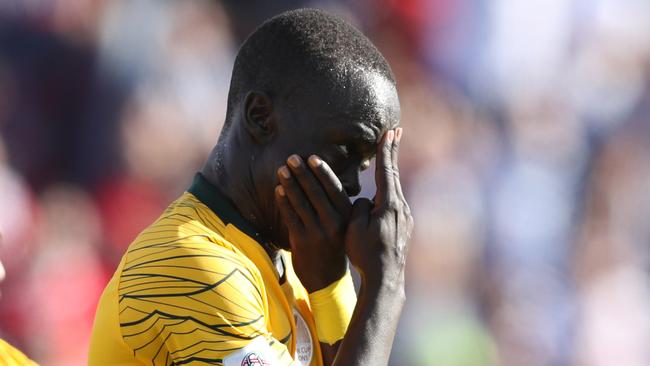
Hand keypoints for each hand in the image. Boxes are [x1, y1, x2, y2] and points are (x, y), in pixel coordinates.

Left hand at [275, 154, 351, 291]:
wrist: (327, 279)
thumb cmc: (335, 246)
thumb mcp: (344, 226)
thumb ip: (337, 206)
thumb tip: (326, 178)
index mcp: (346, 218)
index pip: (334, 190)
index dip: (323, 173)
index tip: (312, 158)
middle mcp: (333, 224)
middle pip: (316, 193)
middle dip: (303, 173)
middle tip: (292, 157)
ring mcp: (317, 233)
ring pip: (301, 203)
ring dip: (290, 184)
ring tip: (282, 170)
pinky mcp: (301, 241)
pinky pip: (290, 217)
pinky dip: (284, 202)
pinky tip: (278, 190)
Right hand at [345, 128, 412, 288]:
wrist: (386, 278)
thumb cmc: (366, 254)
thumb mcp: (354, 229)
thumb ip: (360, 208)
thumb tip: (366, 201)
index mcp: (389, 205)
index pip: (386, 171)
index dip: (385, 150)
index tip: (388, 132)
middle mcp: (401, 208)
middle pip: (395, 174)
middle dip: (393, 151)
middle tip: (397, 130)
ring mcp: (405, 217)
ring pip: (395, 188)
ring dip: (390, 171)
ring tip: (389, 155)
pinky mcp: (404, 226)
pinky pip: (394, 201)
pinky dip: (390, 188)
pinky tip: (386, 190)